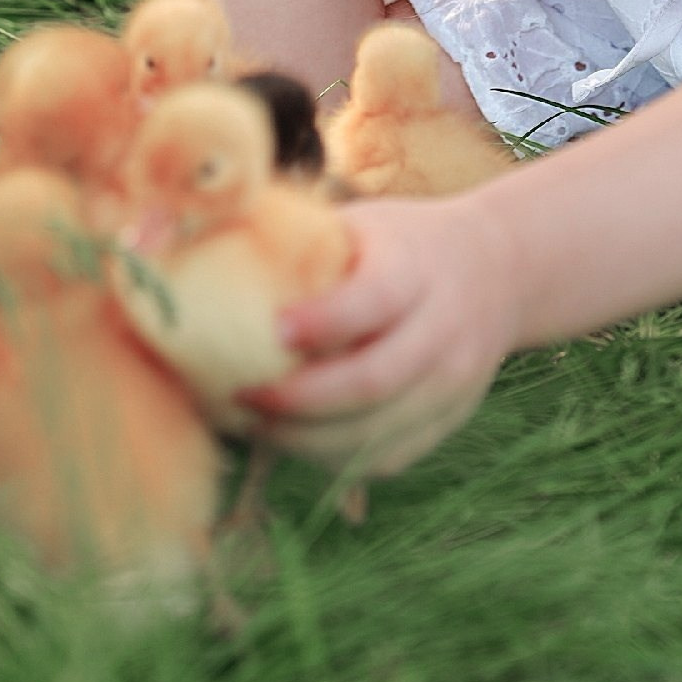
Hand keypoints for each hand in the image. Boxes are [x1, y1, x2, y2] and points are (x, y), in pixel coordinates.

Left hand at [239, 195, 526, 478]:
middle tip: (242, 395)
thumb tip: (183, 248)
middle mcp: (444, 329)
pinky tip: (293, 440)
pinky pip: (385, 458)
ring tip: (254, 424)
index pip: (375, 300)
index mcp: (418, 268)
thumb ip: (298, 240)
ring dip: (305, 440)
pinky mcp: (448, 422)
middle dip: (299, 400)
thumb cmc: (403, 245)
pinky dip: (332, 458)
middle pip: (374, 382)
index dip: (323, 321)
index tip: (272, 330)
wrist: (498, 272)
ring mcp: (452, 384)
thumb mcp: (364, 223)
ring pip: (376, 433)